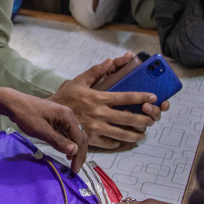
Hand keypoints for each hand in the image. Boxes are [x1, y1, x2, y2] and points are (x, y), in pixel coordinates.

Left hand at [0, 85, 87, 171]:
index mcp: (67, 116)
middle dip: (79, 153)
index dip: (78, 155)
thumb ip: (58, 141)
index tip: (74, 170)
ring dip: (75, 149)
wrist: (14, 103)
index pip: (79, 139)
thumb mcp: (41, 131)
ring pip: (75, 135)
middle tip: (75, 169)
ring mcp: (63, 117)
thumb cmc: (27, 116)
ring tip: (72, 162)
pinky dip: (69, 143)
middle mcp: (69, 115)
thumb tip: (74, 151)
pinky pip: (68, 133)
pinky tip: (66, 151)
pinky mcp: (57, 119)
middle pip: (80, 137)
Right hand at [49, 53, 168, 149]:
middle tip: (153, 119)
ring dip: (136, 134)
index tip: (153, 97)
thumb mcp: (79, 80)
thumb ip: (97, 71)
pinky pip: (109, 143)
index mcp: (99, 97)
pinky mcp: (90, 139)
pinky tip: (123, 140)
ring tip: (143, 133)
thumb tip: (112, 60)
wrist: (49, 115)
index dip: (142, 97)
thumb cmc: (65, 97)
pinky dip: (118, 142)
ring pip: (122, 134)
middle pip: (129, 118)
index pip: (126, 97)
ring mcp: (96, 128)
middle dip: (145, 119)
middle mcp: (100, 113)